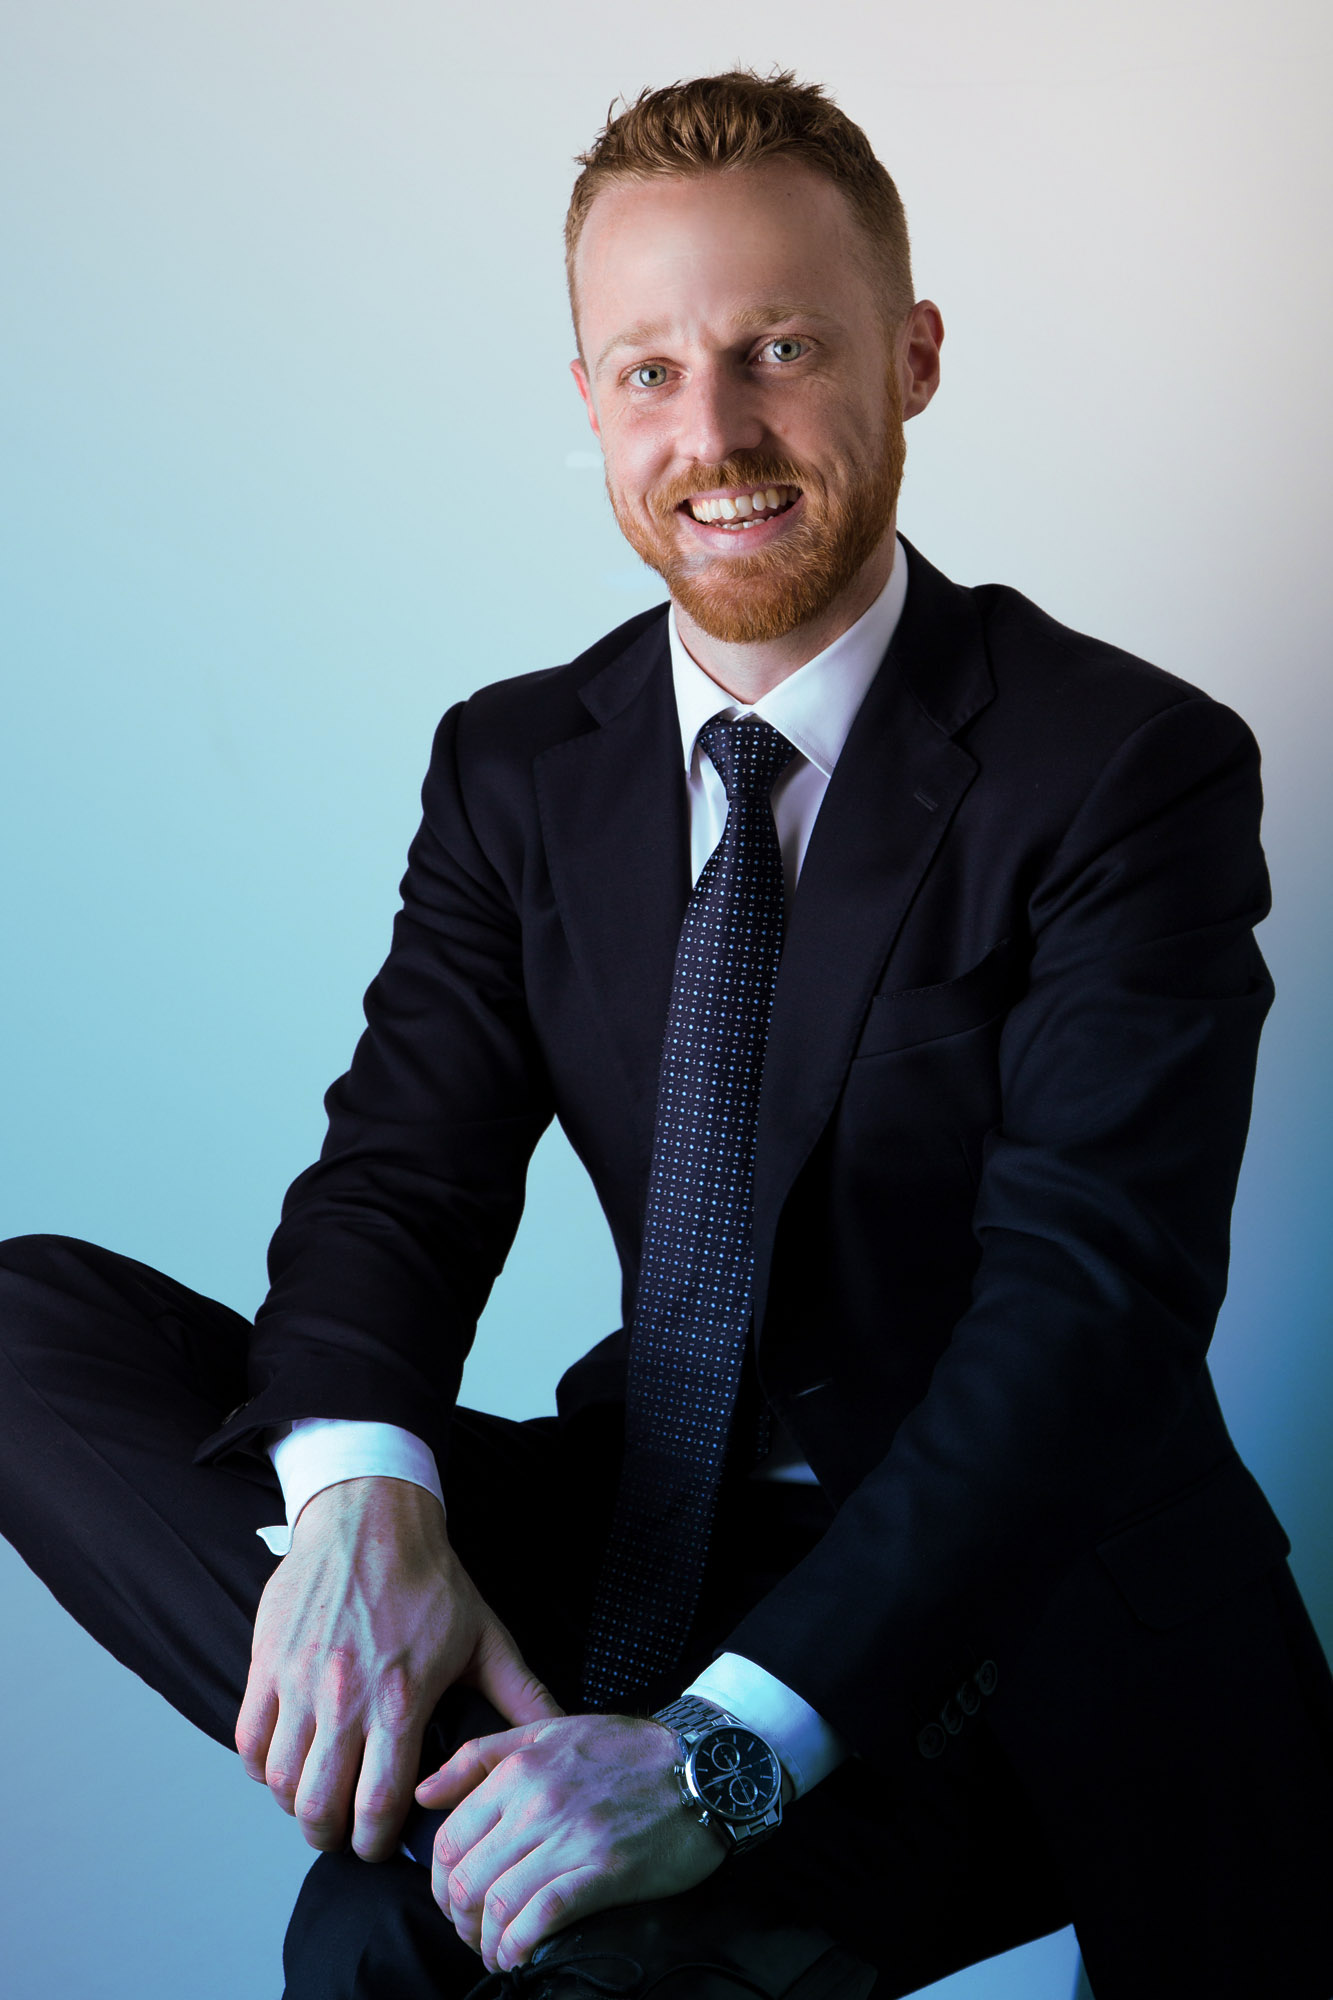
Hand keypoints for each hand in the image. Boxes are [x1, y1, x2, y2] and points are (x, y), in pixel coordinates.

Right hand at [235, 1477, 561, 1859]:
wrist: (371, 1518)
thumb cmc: (429, 1578)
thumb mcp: (485, 1637)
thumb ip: (522, 1695)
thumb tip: (561, 1733)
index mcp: (401, 1698)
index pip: (378, 1804)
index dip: (376, 1841)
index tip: (379, 1845)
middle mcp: (344, 1697)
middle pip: (319, 1805)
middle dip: (330, 1835)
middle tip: (342, 1833)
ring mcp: (299, 1680)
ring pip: (280, 1779)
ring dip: (294, 1803)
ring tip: (314, 1800)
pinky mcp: (266, 1662)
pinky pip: (247, 1739)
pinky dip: (259, 1766)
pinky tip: (282, 1763)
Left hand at [414, 1714, 725, 1972]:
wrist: (702, 1766)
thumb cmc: (625, 1750)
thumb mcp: (547, 1731)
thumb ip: (480, 1758)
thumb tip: (424, 1792)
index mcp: (519, 1770)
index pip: (449, 1839)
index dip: (440, 1882)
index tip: (454, 1898)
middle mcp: (537, 1804)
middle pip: (465, 1880)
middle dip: (459, 1920)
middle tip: (473, 1931)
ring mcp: (570, 1839)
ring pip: (497, 1904)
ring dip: (485, 1941)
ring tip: (495, 1950)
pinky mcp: (603, 1872)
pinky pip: (541, 1919)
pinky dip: (518, 1947)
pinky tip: (517, 1956)